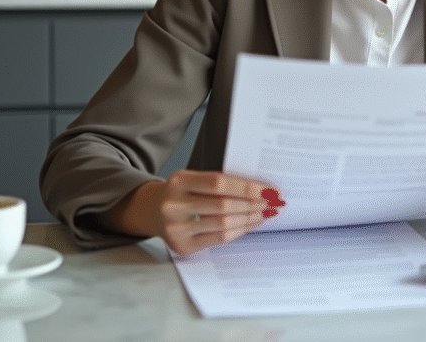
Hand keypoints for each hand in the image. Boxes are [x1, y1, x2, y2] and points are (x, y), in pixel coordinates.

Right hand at [111, 170, 284, 255]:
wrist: (152, 210)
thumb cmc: (182, 192)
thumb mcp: (193, 179)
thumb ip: (219, 183)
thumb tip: (260, 190)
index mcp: (178, 181)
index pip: (219, 183)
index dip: (247, 187)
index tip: (269, 190)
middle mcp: (173, 205)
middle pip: (224, 206)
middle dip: (253, 204)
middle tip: (273, 202)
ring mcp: (176, 228)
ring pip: (223, 224)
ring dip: (250, 219)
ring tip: (265, 213)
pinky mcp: (182, 246)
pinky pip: (218, 239)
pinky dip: (239, 231)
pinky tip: (250, 224)